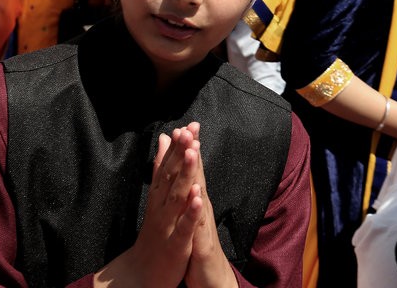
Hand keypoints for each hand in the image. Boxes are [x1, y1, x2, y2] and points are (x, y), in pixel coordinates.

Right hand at [94, 124, 203, 287]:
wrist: (142, 273)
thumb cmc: (154, 232)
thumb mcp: (157, 197)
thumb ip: (161, 168)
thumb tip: (164, 138)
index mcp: (159, 196)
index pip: (168, 167)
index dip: (178, 146)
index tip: (188, 125)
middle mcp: (161, 207)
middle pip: (171, 176)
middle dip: (181, 153)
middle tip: (189, 130)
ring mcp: (167, 225)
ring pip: (176, 197)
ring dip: (185, 174)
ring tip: (194, 152)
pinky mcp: (175, 244)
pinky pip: (183, 226)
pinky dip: (190, 212)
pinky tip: (198, 196)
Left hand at [184, 124, 238, 287]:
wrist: (211, 279)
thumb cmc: (198, 246)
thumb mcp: (190, 216)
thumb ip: (189, 192)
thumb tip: (187, 173)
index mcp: (196, 202)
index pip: (192, 170)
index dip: (188, 148)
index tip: (185, 124)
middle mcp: (202, 209)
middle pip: (198, 176)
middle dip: (194, 152)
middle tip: (191, 126)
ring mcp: (204, 225)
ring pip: (200, 195)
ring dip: (198, 173)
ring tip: (195, 151)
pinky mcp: (202, 244)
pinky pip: (199, 225)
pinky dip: (198, 210)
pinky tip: (198, 195)